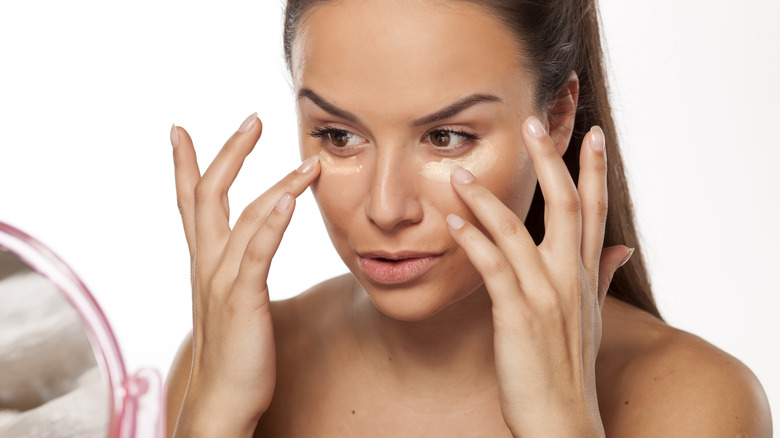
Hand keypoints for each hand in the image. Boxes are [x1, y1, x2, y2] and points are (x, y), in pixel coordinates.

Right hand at [170, 113, 319, 436]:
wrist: (221, 399)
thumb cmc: (234, 352)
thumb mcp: (232, 301)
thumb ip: (238, 271)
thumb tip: (249, 256)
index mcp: (205, 262)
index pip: (191, 203)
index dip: (184, 164)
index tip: (179, 130)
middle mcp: (207, 264)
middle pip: (208, 194)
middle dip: (229, 153)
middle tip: (252, 119)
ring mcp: (222, 280)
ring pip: (247, 217)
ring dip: (278, 183)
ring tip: (308, 161)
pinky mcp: (242, 299)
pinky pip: (257, 253)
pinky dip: (273, 222)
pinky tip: (290, 198)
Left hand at [446, 116, 631, 436]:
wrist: (561, 418)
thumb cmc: (570, 364)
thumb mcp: (592, 316)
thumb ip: (602, 275)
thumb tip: (623, 248)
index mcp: (586, 273)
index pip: (595, 209)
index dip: (595, 169)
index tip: (593, 132)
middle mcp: (570, 277)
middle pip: (565, 205)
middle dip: (550, 161)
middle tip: (533, 122)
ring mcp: (546, 295)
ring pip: (518, 232)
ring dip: (488, 199)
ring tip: (461, 173)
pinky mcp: (518, 315)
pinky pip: (493, 268)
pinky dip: (473, 241)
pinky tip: (453, 221)